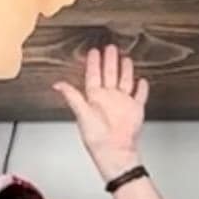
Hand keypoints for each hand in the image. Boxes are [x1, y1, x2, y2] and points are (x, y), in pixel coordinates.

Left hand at [53, 45, 147, 181]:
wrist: (116, 150)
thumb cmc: (97, 137)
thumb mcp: (82, 113)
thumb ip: (72, 96)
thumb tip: (57, 85)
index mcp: (95, 98)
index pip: (94, 76)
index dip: (94, 64)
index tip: (94, 51)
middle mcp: (108, 98)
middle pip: (110, 74)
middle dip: (110, 61)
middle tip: (110, 47)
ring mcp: (122, 103)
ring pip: (125, 81)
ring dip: (125, 70)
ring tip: (125, 59)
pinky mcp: (135, 109)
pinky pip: (139, 95)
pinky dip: (141, 88)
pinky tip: (142, 80)